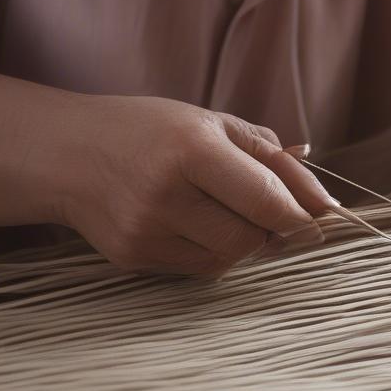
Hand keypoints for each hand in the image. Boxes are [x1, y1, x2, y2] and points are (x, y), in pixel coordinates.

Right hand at [49, 94, 333, 275]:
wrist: (66, 152)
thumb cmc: (150, 130)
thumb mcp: (212, 123)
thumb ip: (270, 155)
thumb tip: (322, 196)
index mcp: (191, 149)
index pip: (266, 199)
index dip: (302, 214)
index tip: (324, 217)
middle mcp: (166, 194)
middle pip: (251, 237)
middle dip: (275, 229)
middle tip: (278, 212)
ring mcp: (146, 231)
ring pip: (229, 258)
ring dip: (248, 242)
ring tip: (233, 211)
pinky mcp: (133, 257)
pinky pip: (200, 267)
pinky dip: (217, 250)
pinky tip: (202, 223)